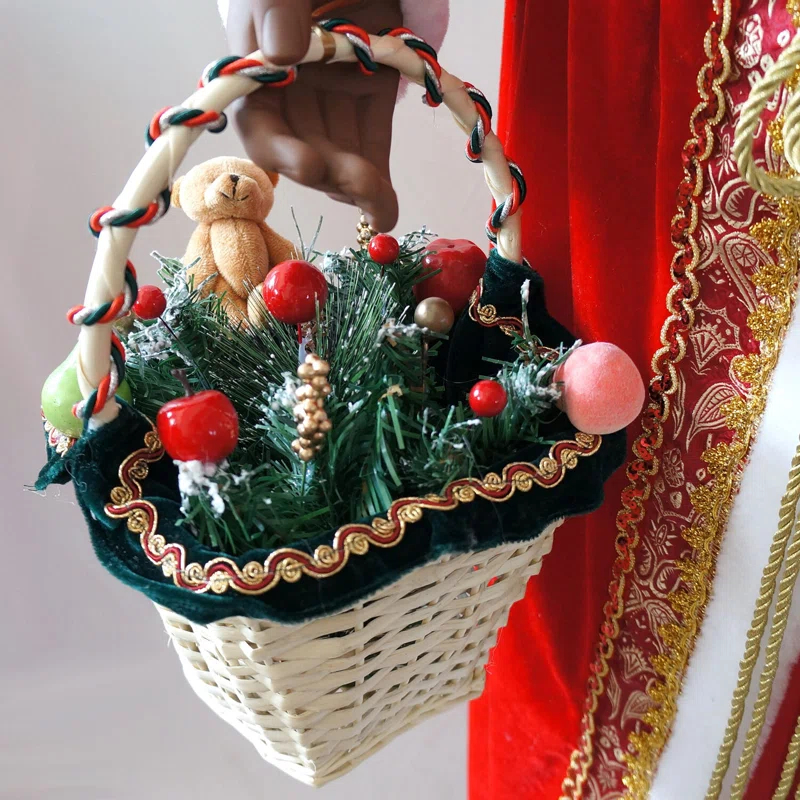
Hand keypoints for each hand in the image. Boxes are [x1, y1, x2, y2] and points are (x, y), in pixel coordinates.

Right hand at [226, 0, 402, 231]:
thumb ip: (274, 9)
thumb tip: (280, 55)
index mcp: (259, 69)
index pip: (261, 124)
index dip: (281, 152)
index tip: (309, 166)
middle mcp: (293, 94)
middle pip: (305, 149)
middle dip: (333, 174)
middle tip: (365, 187)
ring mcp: (332, 101)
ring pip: (339, 157)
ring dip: (358, 186)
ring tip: (383, 206)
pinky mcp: (369, 102)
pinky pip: (370, 148)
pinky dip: (378, 181)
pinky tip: (385, 211)